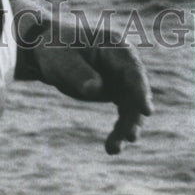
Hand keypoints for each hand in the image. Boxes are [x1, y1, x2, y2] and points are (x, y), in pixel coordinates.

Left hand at [11, 0, 153, 154]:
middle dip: (133, 116)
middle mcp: (124, 62)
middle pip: (136, 92)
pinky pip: (124, 112)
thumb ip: (78, 72)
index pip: (132, 69)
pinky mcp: (116, 91)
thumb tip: (96, 89)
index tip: (146, 110)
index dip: (140, 90)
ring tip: (113, 149)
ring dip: (126, 127)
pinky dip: (120, 128)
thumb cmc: (55, 49)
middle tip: (128, 137)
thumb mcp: (62, 58)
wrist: (48, 51)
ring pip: (132, 106)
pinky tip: (112, 146)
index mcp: (114, 46)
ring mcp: (122, 78)